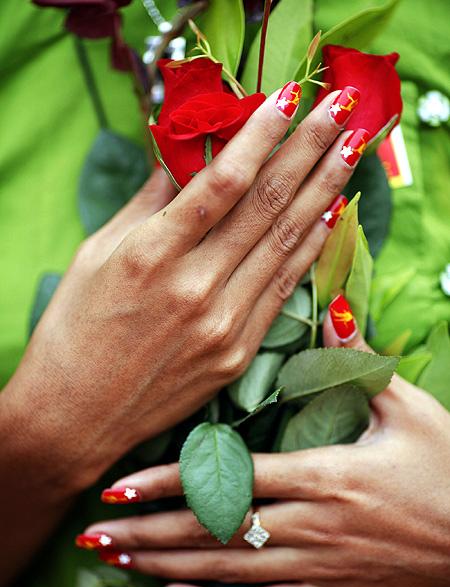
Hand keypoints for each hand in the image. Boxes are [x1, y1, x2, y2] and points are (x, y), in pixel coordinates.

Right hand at [3, 84, 362, 491]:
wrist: (76, 416)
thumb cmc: (75, 332)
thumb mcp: (97, 254)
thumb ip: (148, 202)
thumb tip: (183, 154)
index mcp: (151, 254)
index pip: (222, 181)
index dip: (262, 134)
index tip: (291, 96)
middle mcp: (194, 288)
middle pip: (266, 205)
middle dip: (310, 149)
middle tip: (343, 109)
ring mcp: (222, 325)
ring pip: (285, 243)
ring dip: (324, 191)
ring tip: (351, 151)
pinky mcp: (237, 354)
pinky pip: (283, 289)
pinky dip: (310, 248)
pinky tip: (330, 214)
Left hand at [81, 302, 449, 586]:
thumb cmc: (447, 468)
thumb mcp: (407, 410)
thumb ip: (360, 363)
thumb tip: (331, 312)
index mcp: (325, 473)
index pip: (230, 478)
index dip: (170, 482)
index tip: (119, 485)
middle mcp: (311, 524)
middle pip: (213, 529)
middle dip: (147, 530)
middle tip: (92, 532)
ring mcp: (318, 567)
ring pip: (226, 571)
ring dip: (165, 566)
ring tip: (115, 562)